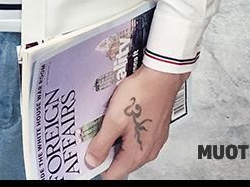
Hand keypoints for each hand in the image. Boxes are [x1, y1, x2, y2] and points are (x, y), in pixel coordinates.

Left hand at [84, 64, 189, 179]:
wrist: (161, 75)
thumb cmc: (142, 94)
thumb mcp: (114, 119)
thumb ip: (101, 144)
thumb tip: (92, 161)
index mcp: (137, 154)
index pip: (113, 174)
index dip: (98, 167)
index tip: (88, 156)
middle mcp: (148, 151)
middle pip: (121, 161)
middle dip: (106, 151)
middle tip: (95, 135)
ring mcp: (154, 139)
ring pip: (129, 148)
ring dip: (116, 138)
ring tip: (108, 121)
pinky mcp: (156, 127)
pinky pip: (137, 136)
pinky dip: (127, 130)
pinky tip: (121, 115)